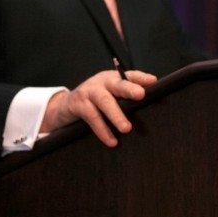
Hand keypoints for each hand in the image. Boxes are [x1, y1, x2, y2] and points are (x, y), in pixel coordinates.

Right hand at [41, 69, 157, 146]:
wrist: (64, 106)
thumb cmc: (94, 101)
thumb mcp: (109, 96)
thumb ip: (124, 98)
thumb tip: (149, 109)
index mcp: (113, 78)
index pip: (129, 75)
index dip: (141, 77)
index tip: (153, 81)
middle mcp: (102, 82)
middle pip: (117, 84)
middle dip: (129, 89)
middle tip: (141, 95)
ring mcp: (89, 92)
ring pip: (104, 101)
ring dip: (116, 115)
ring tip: (127, 128)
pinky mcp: (78, 104)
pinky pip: (92, 118)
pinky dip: (102, 130)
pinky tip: (112, 141)